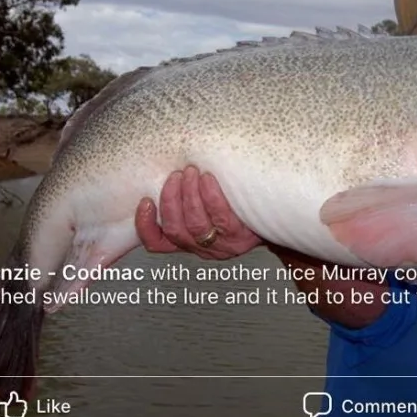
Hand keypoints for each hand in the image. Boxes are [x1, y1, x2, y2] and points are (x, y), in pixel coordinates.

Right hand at [135, 166, 263, 259]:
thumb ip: (185, 198)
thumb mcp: (205, 207)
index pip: (157, 243)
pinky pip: (220, 217)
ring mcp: (222, 245)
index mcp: (187, 241)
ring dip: (189, 195)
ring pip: (196, 225)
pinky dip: (210, 196)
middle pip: (176, 230)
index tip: (145, 201)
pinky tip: (208, 178)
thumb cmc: (234, 206)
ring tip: (190, 172)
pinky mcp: (240, 237)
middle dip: (170, 200)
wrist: (272, 216)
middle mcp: (202, 247)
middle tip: (175, 176)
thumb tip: (163, 168)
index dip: (145, 226)